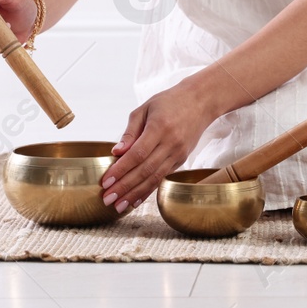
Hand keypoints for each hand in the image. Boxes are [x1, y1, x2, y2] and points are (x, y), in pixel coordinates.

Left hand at [98, 82, 216, 215]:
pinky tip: (135, 200)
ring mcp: (178, 154)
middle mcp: (171, 143)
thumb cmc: (169, 102)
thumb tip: (116, 152)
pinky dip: (147, 190)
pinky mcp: (182, 160)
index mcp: (159, 127)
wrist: (200, 102)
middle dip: (124, 187)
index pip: (137, 154)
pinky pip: (162, 178)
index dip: (121, 169)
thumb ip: (130, 132)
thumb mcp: (145, 108)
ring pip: (154, 178)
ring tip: (118, 206)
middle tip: (107, 199)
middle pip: (145, 170)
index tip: (106, 181)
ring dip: (135, 194)